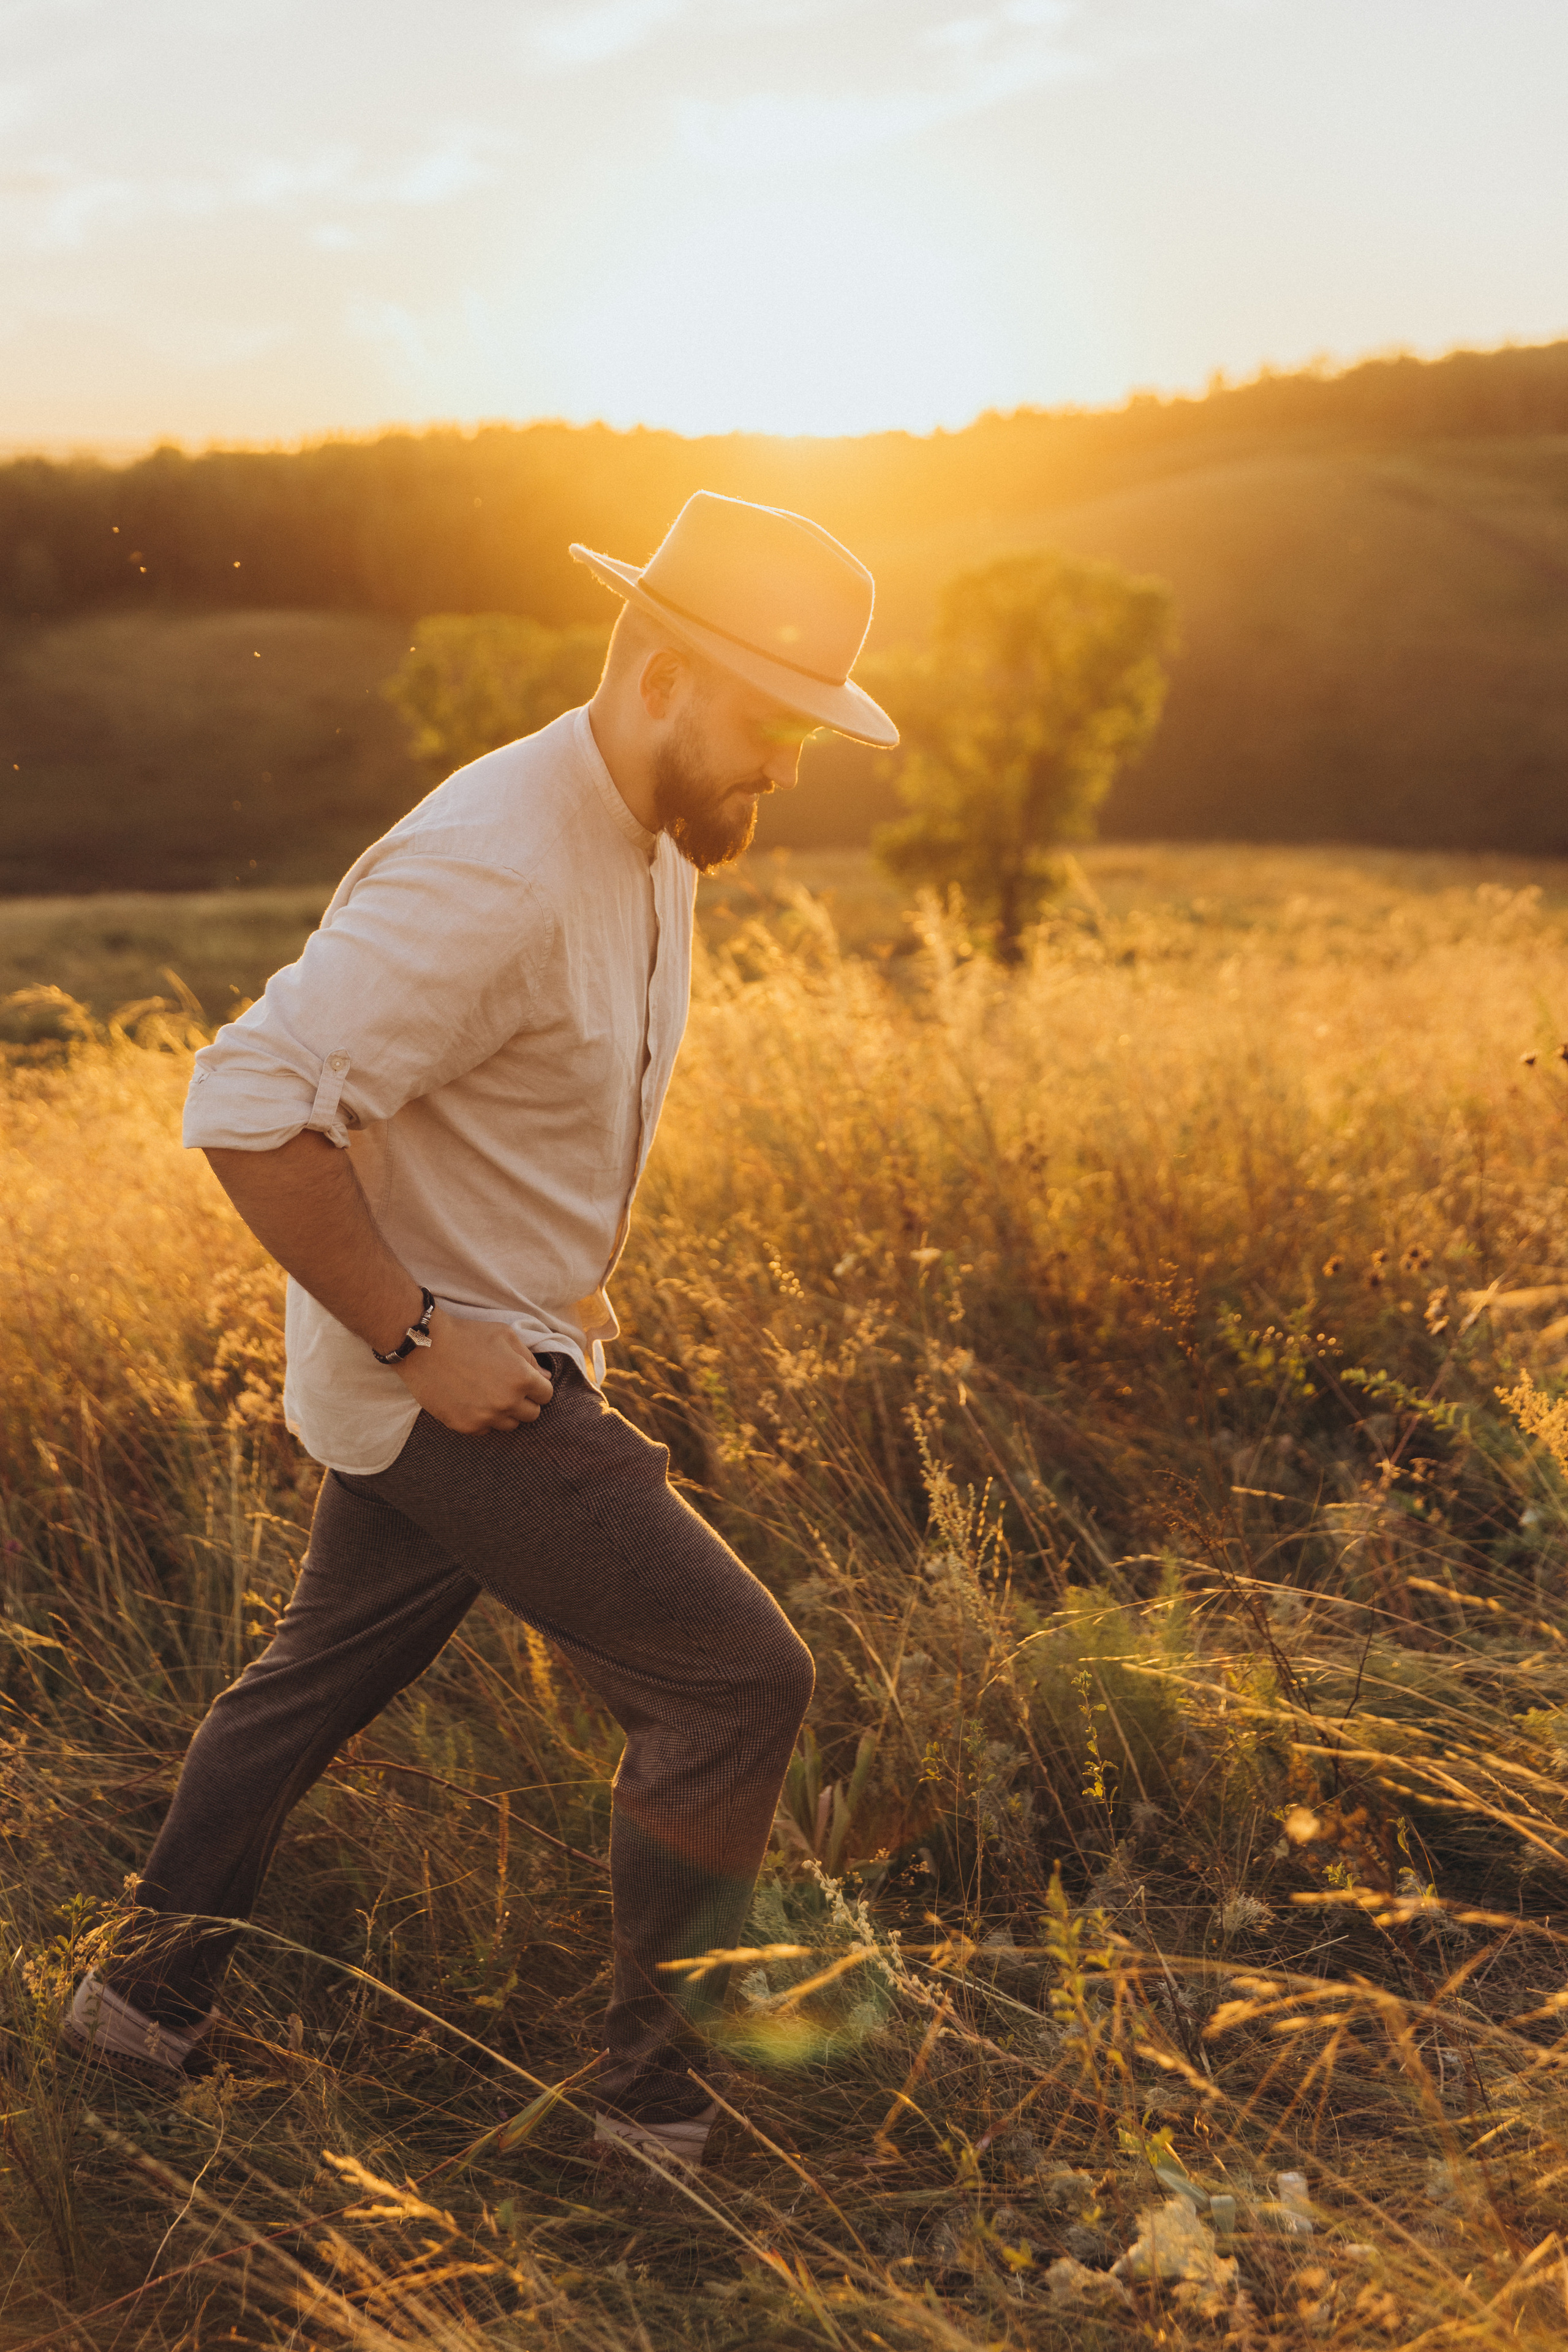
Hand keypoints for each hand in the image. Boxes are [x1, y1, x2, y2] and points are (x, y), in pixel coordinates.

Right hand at [395, 1314, 553, 1433]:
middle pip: (531, 1414)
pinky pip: (485, 1430)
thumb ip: (529, 1358)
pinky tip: (471, 1401)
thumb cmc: (467, 1335)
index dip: (537, 1386)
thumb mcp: (505, 1335)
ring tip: (488, 1394)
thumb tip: (545, 1377)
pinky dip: (482, 1419)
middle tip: (506, 1387)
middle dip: (524, 1401)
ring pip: (509, 1425)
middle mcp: (507, 1402)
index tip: (524, 1380)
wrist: (425, 1346)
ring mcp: (486, 1417)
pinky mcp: (465, 1426)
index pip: (546, 1395)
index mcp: (521, 1379)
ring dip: (505, 1413)